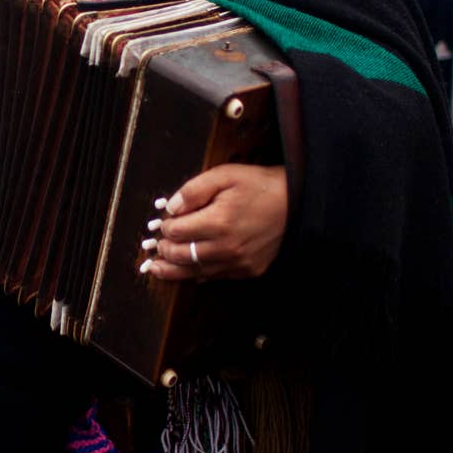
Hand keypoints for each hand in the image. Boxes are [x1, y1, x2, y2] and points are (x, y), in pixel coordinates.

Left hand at [139, 164, 287, 281]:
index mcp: (219, 222)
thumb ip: (193, 190)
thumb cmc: (259, 186)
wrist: (297, 204)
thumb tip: (169, 208)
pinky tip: (188, 271)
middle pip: (181, 256)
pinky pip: (215, 277)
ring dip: (172, 270)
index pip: (176, 232)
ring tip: (155, 269)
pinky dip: (198, 274)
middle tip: (156, 245)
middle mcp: (226, 248)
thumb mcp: (225, 175)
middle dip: (164, 250)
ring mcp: (238, 263)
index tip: (163, 223)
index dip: (165, 227)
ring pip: (195, 273)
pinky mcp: (248, 271)